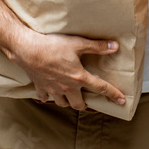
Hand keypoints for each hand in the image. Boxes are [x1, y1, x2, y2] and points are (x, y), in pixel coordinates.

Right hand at [1, 28, 124, 110]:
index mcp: (78, 77)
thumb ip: (98, 46)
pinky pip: (45, 97)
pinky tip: (50, 93)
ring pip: (62, 103)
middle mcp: (66, 87)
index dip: (113, 94)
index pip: (101, 88)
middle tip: (90, 102)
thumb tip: (115, 46)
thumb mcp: (78, 43)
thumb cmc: (52, 45)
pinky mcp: (40, 86)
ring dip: (68, 102)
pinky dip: (48, 97)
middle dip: (86, 105)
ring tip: (71, 97)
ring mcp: (52, 89)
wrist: (27, 49)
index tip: (121, 101)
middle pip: (79, 105)